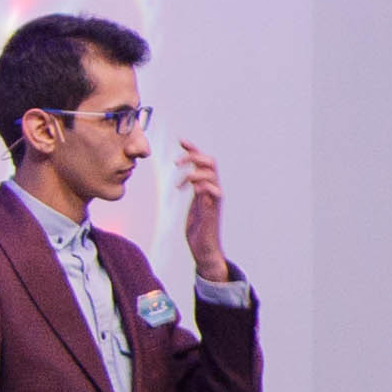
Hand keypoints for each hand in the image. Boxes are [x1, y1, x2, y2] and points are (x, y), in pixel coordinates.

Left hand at [174, 137, 229, 279]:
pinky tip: (192, 189)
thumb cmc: (199, 231)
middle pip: (210, 162)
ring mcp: (214, 200)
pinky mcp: (214, 211)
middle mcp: (213, 190)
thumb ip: (193, 192)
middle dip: (194, 156)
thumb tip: (186, 180)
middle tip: (176, 162)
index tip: (180, 140)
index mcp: (206, 188)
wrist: (205, 251)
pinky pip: (215, 192)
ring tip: (180, 182)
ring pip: (212, 174)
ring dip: (194, 172)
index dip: (193, 149)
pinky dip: (205, 186)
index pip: (202, 162)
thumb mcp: (193, 206)